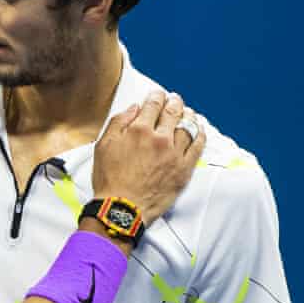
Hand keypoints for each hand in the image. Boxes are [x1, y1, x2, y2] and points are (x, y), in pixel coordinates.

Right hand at [92, 91, 204, 223]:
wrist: (122, 208)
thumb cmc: (110, 179)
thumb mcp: (103, 146)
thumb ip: (118, 123)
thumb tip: (133, 108)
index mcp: (139, 130)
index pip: (153, 105)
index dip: (156, 96)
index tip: (157, 94)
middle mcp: (159, 139)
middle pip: (173, 112)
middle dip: (174, 102)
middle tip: (175, 99)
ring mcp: (174, 154)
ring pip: (188, 126)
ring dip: (188, 115)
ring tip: (188, 112)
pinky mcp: (184, 169)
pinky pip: (198, 147)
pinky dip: (200, 135)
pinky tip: (199, 130)